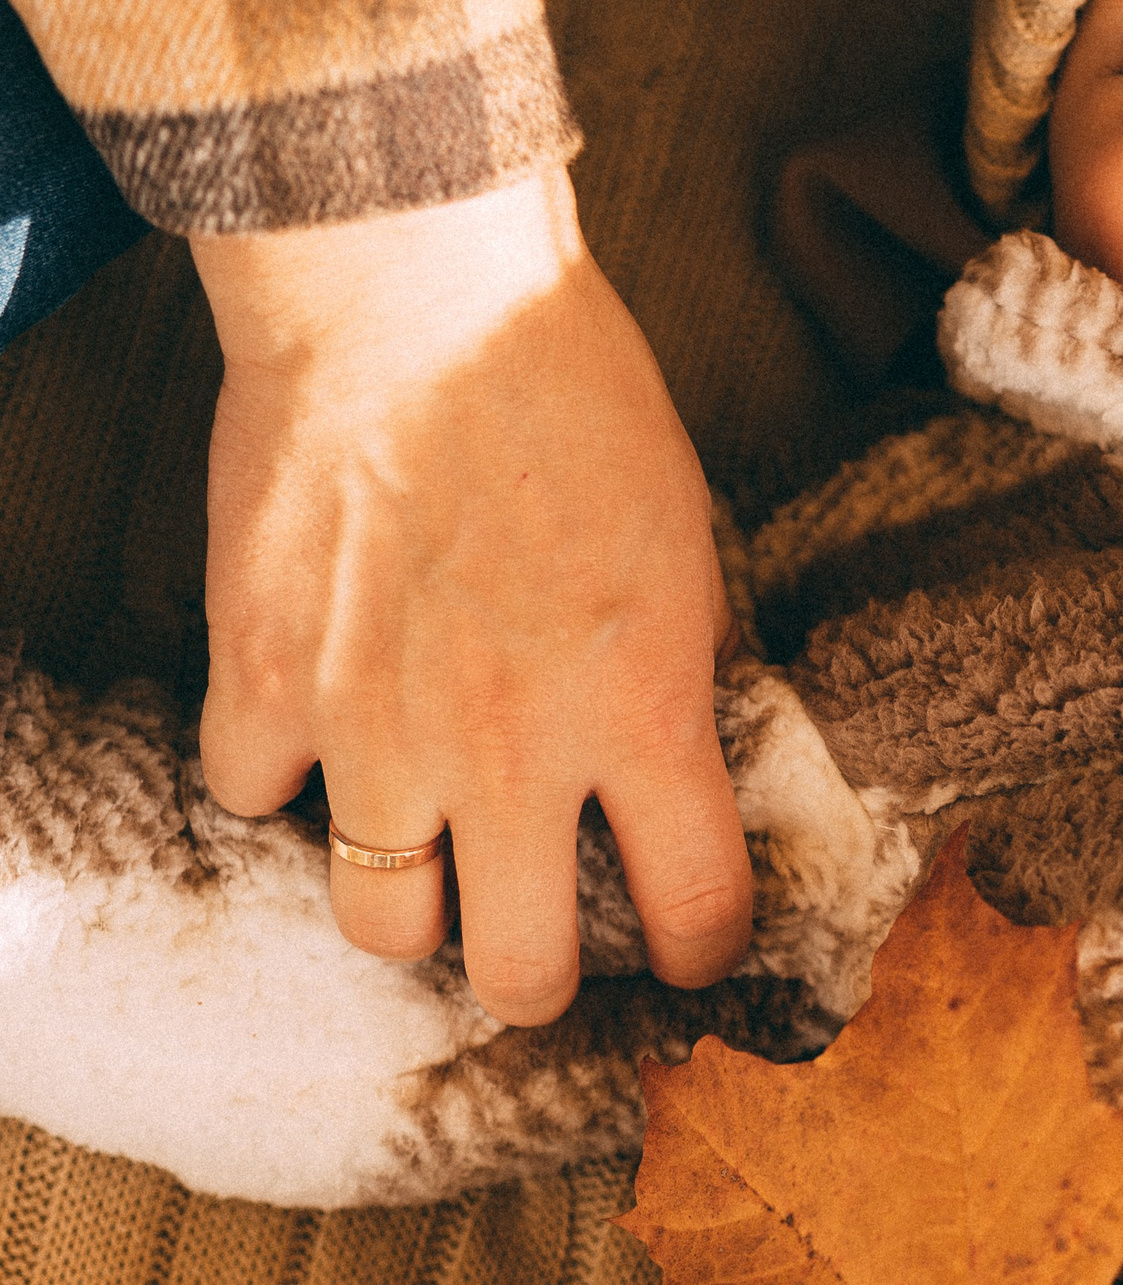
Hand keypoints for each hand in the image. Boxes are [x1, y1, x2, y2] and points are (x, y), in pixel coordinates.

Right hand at [191, 166, 751, 1024]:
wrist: (418, 304)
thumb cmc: (576, 399)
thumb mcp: (683, 544)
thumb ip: (674, 674)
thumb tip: (682, 761)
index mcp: (641, 712)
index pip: (698, 908)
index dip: (706, 950)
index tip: (696, 948)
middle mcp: (510, 753)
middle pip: (521, 973)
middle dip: (542, 980)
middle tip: (545, 950)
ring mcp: (373, 732)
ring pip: (380, 926)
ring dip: (412, 909)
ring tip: (429, 869)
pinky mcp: (260, 683)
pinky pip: (254, 796)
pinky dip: (281, 778)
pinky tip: (314, 732)